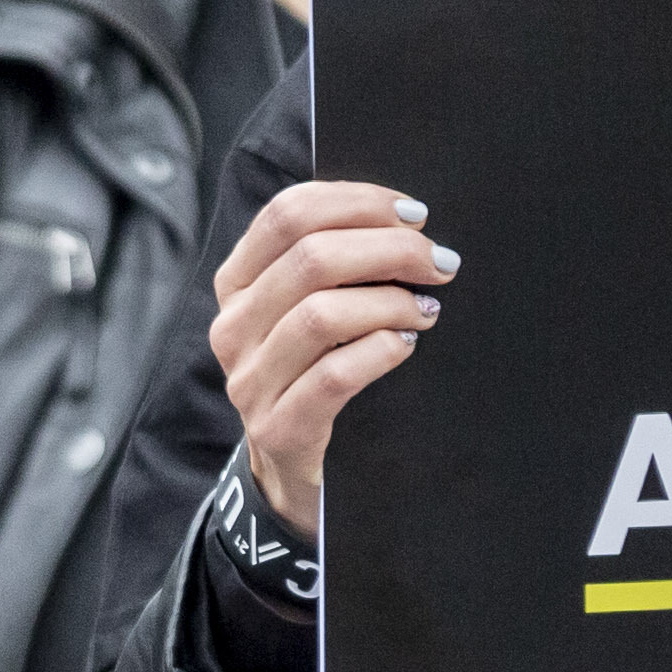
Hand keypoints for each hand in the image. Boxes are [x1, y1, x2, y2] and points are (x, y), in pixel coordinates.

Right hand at [211, 178, 449, 532]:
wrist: (291, 468)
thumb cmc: (314, 371)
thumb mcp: (306, 309)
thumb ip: (332, 262)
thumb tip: (406, 219)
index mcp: (237, 283)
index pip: (287, 214)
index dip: (358, 202)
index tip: (414, 215)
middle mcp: (232, 327)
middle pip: (310, 258)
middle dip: (390, 249)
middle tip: (439, 261)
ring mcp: (249, 381)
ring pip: (321, 316)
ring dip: (390, 302)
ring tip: (426, 308)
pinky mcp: (277, 428)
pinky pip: (333, 376)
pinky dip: (380, 351)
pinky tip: (406, 345)